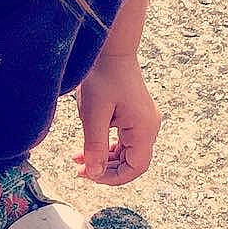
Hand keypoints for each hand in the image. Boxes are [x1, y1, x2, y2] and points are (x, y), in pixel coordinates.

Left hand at [74, 50, 160, 185]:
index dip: (114, 178)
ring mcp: (143, 122)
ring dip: (103, 160)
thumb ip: (95, 146)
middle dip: (105, 170)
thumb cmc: (103, 77)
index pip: (136, 167)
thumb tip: (93, 173)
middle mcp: (148, 127)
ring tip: (79, 160)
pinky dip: (105, 148)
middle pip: (131, 162)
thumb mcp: (94, 114)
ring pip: (125, 153)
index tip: (91, 176)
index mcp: (144, 128)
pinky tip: (86, 149)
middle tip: (80, 170)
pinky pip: (123, 141)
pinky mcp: (134, 117)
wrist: (111, 50)